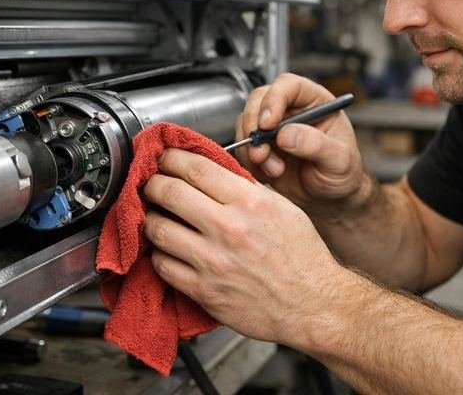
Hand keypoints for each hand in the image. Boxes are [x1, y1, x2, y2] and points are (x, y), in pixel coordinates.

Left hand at [142, 148, 349, 343]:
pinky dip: (159, 253)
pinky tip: (168, 249)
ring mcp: (213, 261)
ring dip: (150, 219)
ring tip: (156, 217)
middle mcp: (229, 228)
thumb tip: (212, 172)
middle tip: (152, 184)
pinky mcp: (204, 291)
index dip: (171, 158)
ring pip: (158, 229)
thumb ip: (246, 188)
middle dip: (152, 184)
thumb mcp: (282, 207)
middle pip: (168, 192)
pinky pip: (163, 265)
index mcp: (250, 202)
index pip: (195, 168)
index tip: (165, 159)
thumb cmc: (302, 257)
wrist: (312, 304)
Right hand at [234, 73, 367, 214]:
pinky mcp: (260, 146)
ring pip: (246, 123)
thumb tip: (286, 135)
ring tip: (274, 170)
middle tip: (261, 152)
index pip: (289, 86)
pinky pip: (242, 147)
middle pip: (259, 99)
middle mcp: (291, 110)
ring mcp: (273, 128)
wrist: (330, 200)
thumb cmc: (343, 173)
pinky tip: (268, 175)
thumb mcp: (340, 160)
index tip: (268, 124)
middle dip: (254, 125)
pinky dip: (248, 162)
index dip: (274, 99)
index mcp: (315, 102)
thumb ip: (316, 145)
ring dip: (252, 148)